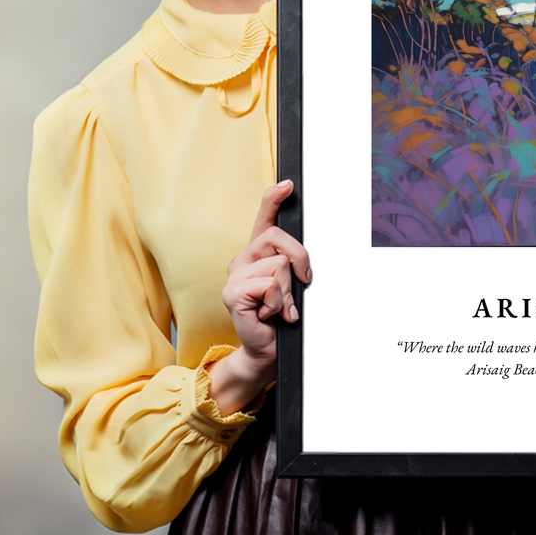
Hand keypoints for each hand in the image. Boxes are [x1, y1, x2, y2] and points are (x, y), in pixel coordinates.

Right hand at [207, 180, 311, 414]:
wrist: (267, 349)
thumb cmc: (280, 317)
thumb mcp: (292, 285)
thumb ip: (293, 265)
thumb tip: (303, 257)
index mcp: (258, 253)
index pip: (264, 218)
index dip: (274, 199)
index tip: (288, 185)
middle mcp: (243, 259)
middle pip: (279, 238)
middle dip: (300, 260)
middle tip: (300, 284)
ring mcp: (234, 275)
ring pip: (279, 265)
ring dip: (288, 291)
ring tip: (279, 307)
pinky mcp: (232, 293)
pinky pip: (269, 285)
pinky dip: (278, 303)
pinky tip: (269, 314)